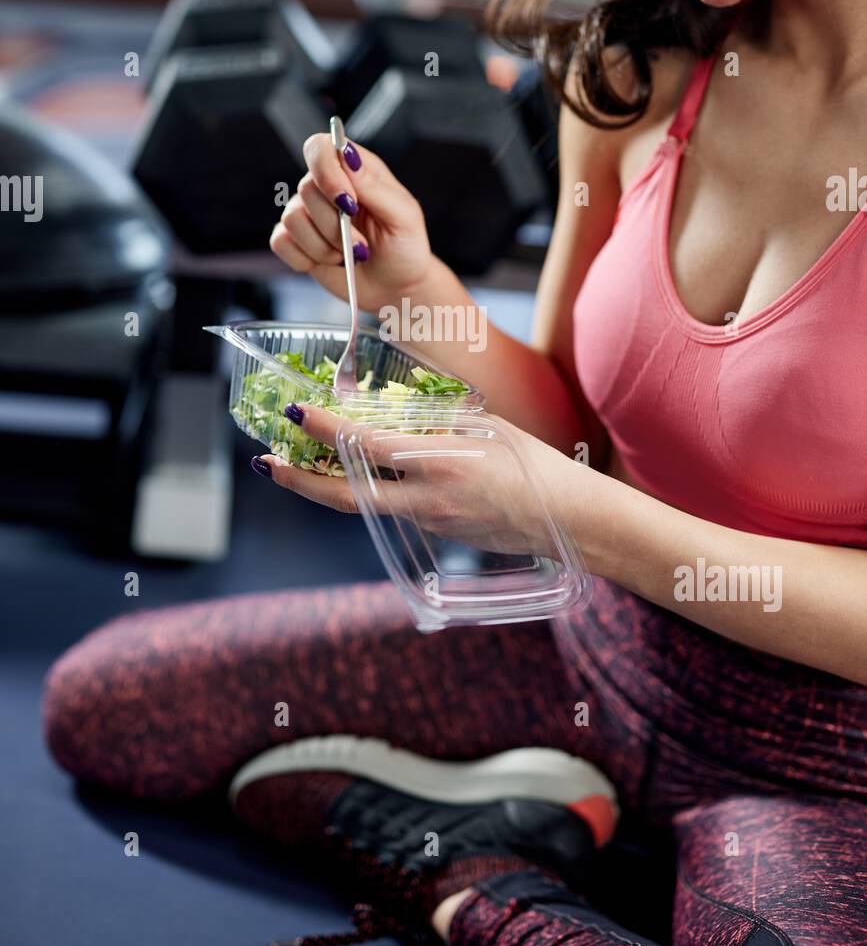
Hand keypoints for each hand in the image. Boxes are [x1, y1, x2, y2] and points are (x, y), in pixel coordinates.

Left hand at [255, 402, 592, 560]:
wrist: (569, 520)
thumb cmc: (535, 464)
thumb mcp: (486, 427)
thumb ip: (438, 420)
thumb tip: (397, 411)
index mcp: (441, 463)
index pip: (367, 447)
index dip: (326, 430)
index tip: (296, 412)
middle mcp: (427, 499)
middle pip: (345, 497)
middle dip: (299, 480)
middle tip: (267, 461)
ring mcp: (429, 522)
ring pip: (365, 504)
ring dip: (327, 485)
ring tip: (299, 463)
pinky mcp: (437, 534)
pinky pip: (393, 509)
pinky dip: (368, 490)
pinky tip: (360, 473)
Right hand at [270, 132, 433, 313]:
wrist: (396, 286)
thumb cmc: (404, 247)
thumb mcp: (403, 215)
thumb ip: (373, 185)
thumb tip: (346, 153)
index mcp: (354, 170)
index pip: (320, 148)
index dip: (326, 172)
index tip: (347, 202)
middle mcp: (327, 187)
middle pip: (306, 190)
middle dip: (334, 226)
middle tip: (360, 244)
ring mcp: (309, 214)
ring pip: (292, 219)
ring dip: (323, 247)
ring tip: (347, 255)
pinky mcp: (297, 241)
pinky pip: (281, 242)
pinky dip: (305, 258)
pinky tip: (329, 262)